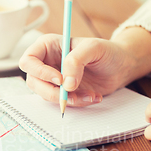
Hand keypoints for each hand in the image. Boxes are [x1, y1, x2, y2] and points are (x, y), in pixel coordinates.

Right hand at [19, 27, 150, 105]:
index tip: (59, 79)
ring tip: (91, 94)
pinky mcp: (63, 93)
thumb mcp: (94, 48)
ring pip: (47, 95)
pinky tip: (94, 96)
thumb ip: (77, 61)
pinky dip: (77, 103)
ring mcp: (53, 80)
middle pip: (33, 82)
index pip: (29, 60)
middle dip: (52, 91)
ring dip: (68, 99)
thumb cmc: (107, 51)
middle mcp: (47, 63)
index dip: (39, 72)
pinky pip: (62, 102)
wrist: (122, 66)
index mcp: (48, 46)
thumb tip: (66, 84)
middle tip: (71, 92)